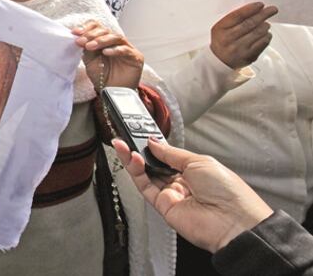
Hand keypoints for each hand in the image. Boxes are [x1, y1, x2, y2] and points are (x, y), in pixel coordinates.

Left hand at [75, 20, 143, 88]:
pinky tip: (105, 52)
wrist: (112, 93)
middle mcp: (116, 42)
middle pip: (105, 30)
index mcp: (104, 40)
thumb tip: (78, 37)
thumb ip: (86, 48)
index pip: (97, 26)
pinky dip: (115, 50)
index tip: (75, 33)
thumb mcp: (90, 60)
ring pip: (115, 37)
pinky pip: (125, 50)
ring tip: (90, 46)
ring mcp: (127, 48)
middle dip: (91, 35)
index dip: (86, 27)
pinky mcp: (136, 57)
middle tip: (81, 41)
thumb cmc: (102, 76)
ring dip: (101, 40)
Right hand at [112, 138, 271, 253]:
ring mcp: (172, 196)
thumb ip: (171, 153)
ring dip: (133, 159)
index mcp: (194, 171)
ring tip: (123, 145)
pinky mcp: (163, 207)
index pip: (166, 156)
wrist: (233, 222)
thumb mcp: (200, 161)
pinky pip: (145, 187)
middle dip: (139, 151)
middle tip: (125, 138)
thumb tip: (153, 142)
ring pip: (146, 175)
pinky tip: (133, 159)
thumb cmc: (228, 192)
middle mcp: (182, 184)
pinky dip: (136, 173)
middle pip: (153, 165)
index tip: (139, 134)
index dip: (153, 146)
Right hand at [210, 2, 277, 68]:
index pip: (237, 16)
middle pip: (250, 24)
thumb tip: (253, 10)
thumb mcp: (221, 28)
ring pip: (258, 33)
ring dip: (265, 26)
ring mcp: (240, 49)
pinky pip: (263, 44)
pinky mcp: (249, 57)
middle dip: (263, 15)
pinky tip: (266, 34)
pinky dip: (267, 36)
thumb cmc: (222, 40)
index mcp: (220, 29)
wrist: (219, 61)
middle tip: (272, 9)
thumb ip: (233, 19)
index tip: (260, 4)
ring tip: (266, 23)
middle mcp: (229, 39)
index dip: (250, 9)